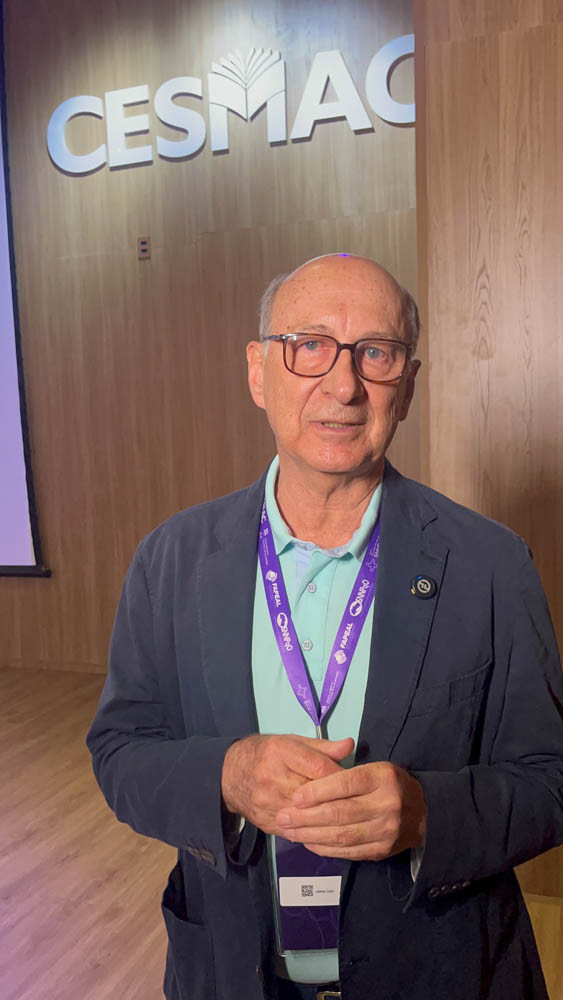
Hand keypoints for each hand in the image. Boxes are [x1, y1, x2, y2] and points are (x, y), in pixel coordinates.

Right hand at [221, 734, 354, 835]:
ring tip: (348, 820)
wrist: (230, 774)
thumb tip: (349, 745)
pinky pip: (297, 831)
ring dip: (329, 819)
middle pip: (314, 794)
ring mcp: (268, 802)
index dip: (340, 776)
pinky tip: (328, 831)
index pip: (318, 767)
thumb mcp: (292, 742)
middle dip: (339, 800)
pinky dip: (314, 832)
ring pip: (307, 816)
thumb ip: (322, 747)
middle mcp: (272, 777)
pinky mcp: (267, 822)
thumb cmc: (266, 753)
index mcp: (280, 751)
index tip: (355, 782)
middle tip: (357, 804)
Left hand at [275, 761, 426, 860]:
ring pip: (341, 835)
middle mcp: (386, 805)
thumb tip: (310, 778)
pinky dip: (325, 848)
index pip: (346, 783)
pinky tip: (308, 842)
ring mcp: (385, 831)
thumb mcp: (375, 768)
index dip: (318, 791)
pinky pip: (348, 851)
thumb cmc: (390, 785)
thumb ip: (345, 771)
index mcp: (382, 778)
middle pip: (340, 812)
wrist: (424, 813)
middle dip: (307, 816)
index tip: (295, 796)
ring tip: (289, 830)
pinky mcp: (381, 850)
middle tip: (283, 816)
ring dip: (310, 834)